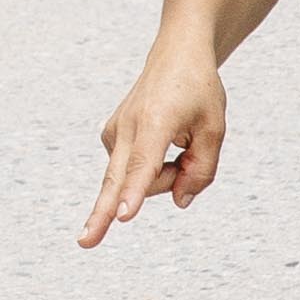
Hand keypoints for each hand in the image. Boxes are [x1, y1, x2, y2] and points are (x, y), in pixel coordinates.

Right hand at [84, 32, 228, 245]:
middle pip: (116, 180)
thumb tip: (178, 202)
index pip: (145, 165)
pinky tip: (164, 144)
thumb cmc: (198, 90)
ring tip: (181, 145)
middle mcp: (128, 127)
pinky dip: (153, 167)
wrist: (175, 55)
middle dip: (101, 214)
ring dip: (164, 175)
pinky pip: (134, 170)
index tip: (122, 215)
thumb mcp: (215, 129)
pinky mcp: (110, 137)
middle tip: (85, 244)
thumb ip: (202, 171)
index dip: (135, 194)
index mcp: (156, 123)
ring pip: (138, 178)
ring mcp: (114, 132)